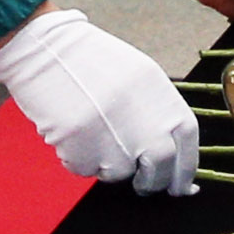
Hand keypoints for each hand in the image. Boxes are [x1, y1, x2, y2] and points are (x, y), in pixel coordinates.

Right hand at [0, 8, 200, 191]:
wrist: (46, 48)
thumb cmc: (90, 62)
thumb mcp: (139, 77)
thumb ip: (157, 113)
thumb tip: (171, 153)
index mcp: (161, 95)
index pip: (187, 143)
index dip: (185, 170)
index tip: (181, 186)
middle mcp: (142, 116)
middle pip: (159, 168)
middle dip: (152, 182)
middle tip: (143, 184)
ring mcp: (112, 133)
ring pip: (118, 172)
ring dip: (107, 163)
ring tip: (92, 132)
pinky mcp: (80, 146)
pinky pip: (85, 168)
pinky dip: (79, 158)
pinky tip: (72, 131)